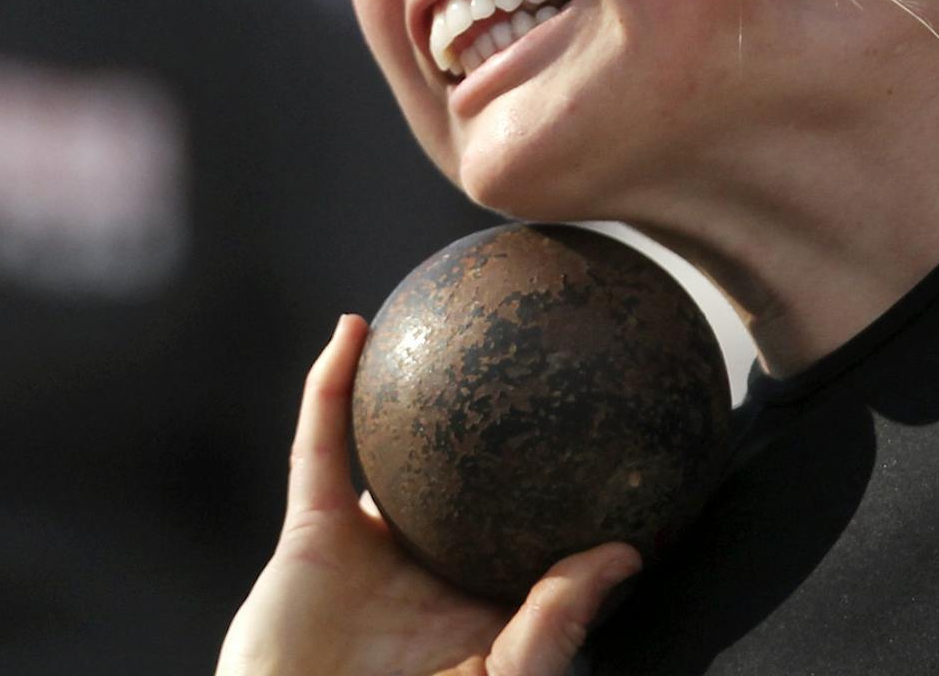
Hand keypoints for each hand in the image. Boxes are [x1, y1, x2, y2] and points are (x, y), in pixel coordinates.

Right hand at [218, 314, 640, 675]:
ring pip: (390, 450)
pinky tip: (354, 328)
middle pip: (466, 481)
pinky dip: (330, 386)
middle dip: (492, 423)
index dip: (565, 485)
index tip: (612, 422)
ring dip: (403, 386)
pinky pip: (322, 446)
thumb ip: (554, 623)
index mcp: (483, 605)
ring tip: (439, 315)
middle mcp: (431, 569)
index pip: (533, 534)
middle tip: (528, 348)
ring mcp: (370, 550)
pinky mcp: (311, 535)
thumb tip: (627, 554)